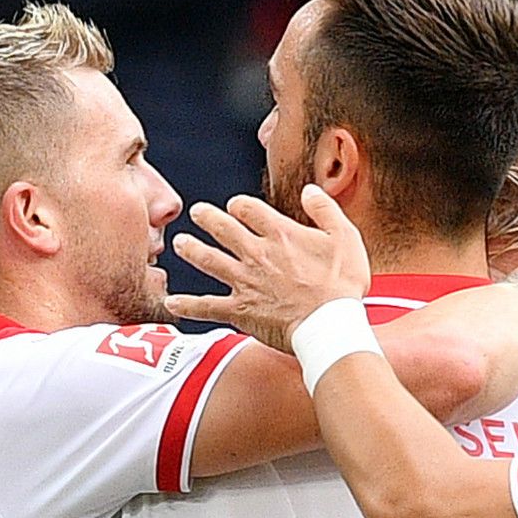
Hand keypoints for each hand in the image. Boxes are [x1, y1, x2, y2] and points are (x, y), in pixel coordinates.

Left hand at [169, 185, 371, 351]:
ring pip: (209, 260)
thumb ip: (325, 210)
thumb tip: (310, 190)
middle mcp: (256, 253)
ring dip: (192, 250)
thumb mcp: (345, 238)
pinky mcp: (240, 310)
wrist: (329, 326)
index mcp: (280, 234)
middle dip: (207, 218)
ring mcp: (245, 282)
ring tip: (180, 244)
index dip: (240, 205)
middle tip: (196, 212)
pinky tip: (173, 302)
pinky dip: (188, 305)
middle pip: (223, 229)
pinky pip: (207, 306)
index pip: (249, 209)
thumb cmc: (342, 285)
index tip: (237, 207)